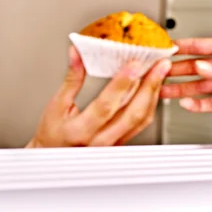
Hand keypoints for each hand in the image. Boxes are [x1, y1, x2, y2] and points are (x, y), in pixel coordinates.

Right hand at [27, 45, 170, 147]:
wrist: (52, 157)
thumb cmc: (52, 133)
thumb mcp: (56, 105)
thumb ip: (71, 79)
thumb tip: (77, 54)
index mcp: (80, 130)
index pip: (105, 106)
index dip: (121, 84)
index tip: (133, 65)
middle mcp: (100, 140)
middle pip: (132, 113)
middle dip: (149, 86)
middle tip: (160, 65)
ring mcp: (113, 144)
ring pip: (141, 119)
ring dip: (153, 94)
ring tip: (160, 72)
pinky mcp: (122, 143)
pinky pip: (141, 124)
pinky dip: (150, 104)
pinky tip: (152, 89)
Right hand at [160, 36, 211, 111]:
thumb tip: (201, 68)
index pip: (197, 46)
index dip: (179, 47)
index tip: (162, 49)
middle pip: (192, 67)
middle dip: (174, 69)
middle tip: (156, 71)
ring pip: (197, 86)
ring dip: (179, 88)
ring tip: (162, 89)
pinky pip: (210, 102)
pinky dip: (196, 105)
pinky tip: (185, 104)